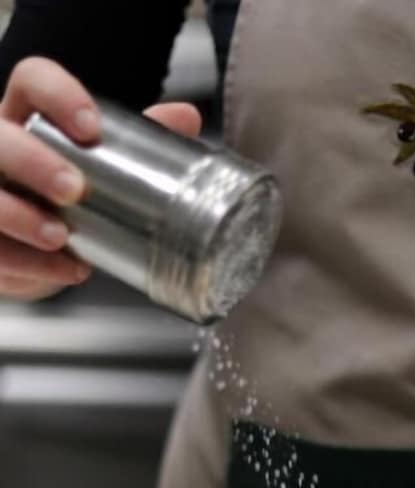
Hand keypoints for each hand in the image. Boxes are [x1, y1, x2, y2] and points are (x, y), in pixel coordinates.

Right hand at [0, 57, 200, 301]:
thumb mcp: (98, 165)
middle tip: (73, 188)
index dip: (58, 96)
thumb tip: (186, 117)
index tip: (91, 126)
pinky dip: (29, 264)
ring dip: (20, 216)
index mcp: (28, 118)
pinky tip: (65, 269)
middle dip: (33, 162)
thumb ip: (136, 141)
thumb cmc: (63, 196)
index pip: (32, 82)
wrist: (33, 252)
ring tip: (60, 236)